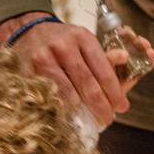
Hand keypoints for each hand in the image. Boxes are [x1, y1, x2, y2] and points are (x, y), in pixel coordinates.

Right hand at [0, 13, 153, 127]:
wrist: (27, 32)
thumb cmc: (61, 42)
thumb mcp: (83, 43)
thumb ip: (103, 57)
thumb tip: (126, 62)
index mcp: (82, 38)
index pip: (103, 69)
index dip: (114, 91)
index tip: (121, 106)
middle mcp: (64, 46)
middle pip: (88, 84)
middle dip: (101, 105)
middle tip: (108, 119)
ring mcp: (44, 59)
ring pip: (68, 93)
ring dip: (82, 111)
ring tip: (91, 120)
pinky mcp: (29, 71)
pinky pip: (49, 97)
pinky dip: (61, 109)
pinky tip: (69, 116)